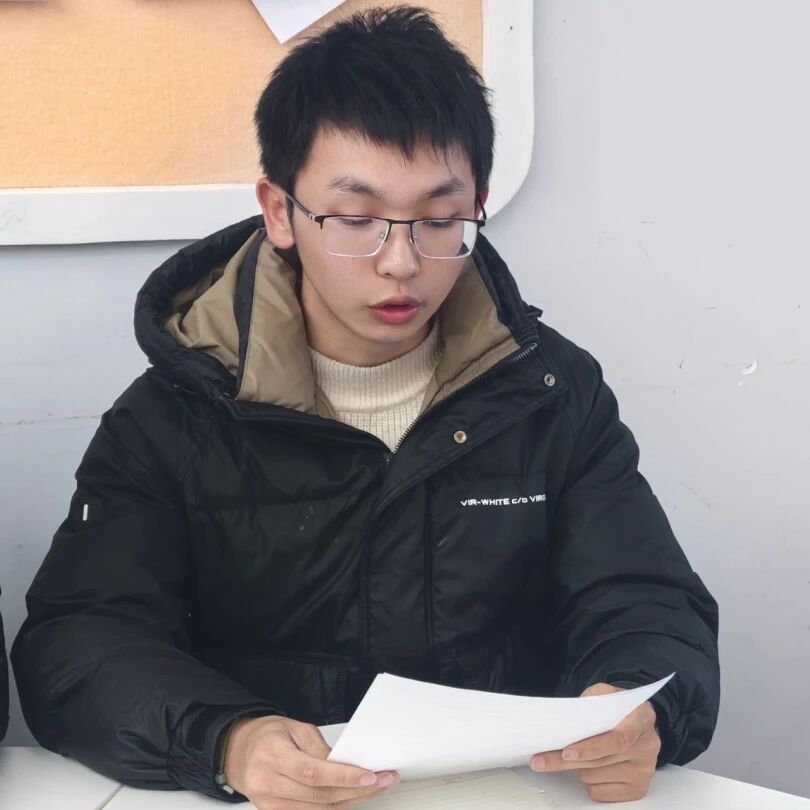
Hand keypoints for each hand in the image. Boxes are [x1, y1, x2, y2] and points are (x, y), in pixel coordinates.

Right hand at [225, 715, 399, 808]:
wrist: (238, 751)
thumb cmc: (268, 735)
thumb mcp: (295, 728)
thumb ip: (320, 748)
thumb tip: (347, 765)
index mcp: (272, 754)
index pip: (312, 772)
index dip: (342, 777)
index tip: (369, 776)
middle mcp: (267, 783)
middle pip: (318, 795)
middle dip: (355, 790)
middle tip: (382, 781)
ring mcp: (268, 803)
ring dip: (349, 802)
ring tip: (373, 789)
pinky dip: (332, 809)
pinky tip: (351, 800)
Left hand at [529, 683, 660, 802]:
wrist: (638, 723)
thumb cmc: (617, 708)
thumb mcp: (605, 693)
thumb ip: (589, 701)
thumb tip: (564, 721)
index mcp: (641, 718)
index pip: (618, 740)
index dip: (591, 748)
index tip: (567, 752)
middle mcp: (647, 747)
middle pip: (599, 762)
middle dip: (565, 761)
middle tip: (539, 760)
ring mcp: (644, 771)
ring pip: (594, 777)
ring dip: (577, 767)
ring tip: (576, 753)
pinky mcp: (638, 790)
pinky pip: (599, 792)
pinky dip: (588, 782)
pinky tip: (591, 767)